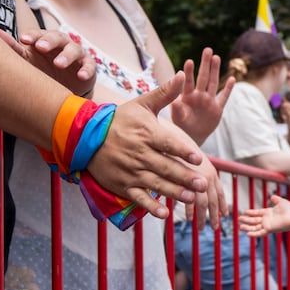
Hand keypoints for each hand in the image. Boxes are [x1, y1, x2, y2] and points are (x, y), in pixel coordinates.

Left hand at [0, 28, 94, 97]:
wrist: (63, 86)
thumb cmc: (42, 68)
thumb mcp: (27, 58)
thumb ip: (12, 47)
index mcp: (46, 40)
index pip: (39, 34)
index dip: (33, 36)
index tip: (24, 40)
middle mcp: (62, 44)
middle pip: (57, 37)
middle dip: (50, 41)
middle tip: (41, 47)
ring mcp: (76, 54)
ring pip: (74, 50)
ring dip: (67, 56)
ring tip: (59, 64)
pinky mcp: (88, 67)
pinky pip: (90, 66)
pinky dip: (87, 70)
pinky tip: (81, 76)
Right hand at [86, 72, 207, 218]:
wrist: (86, 136)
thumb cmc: (119, 119)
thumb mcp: (141, 104)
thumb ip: (165, 93)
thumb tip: (184, 74)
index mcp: (146, 134)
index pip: (167, 143)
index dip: (182, 151)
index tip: (198, 158)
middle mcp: (139, 154)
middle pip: (165, 167)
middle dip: (184, 176)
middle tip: (202, 184)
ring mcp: (131, 171)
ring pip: (155, 183)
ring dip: (173, 192)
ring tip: (191, 199)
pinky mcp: (123, 185)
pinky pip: (138, 198)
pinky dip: (150, 207)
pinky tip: (164, 214)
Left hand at [170, 48, 234, 144]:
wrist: (192, 136)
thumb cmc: (181, 126)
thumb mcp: (178, 118)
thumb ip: (177, 109)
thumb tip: (175, 100)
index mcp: (187, 96)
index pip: (188, 82)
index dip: (189, 72)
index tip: (190, 61)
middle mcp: (199, 95)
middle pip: (203, 77)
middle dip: (205, 64)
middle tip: (207, 50)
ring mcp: (209, 101)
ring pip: (214, 83)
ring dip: (215, 71)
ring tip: (216, 57)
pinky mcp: (217, 108)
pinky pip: (224, 97)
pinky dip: (229, 89)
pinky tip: (233, 79)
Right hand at [185, 152, 227, 229]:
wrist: (171, 137)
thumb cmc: (180, 147)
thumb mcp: (193, 159)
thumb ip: (197, 172)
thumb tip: (200, 183)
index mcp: (211, 171)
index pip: (220, 192)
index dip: (222, 204)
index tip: (225, 214)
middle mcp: (208, 176)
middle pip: (213, 201)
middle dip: (215, 216)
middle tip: (215, 227)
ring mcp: (197, 180)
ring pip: (203, 204)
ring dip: (203, 217)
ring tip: (201, 228)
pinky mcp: (187, 183)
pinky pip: (189, 201)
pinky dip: (190, 211)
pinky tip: (188, 218)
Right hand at [239, 194, 289, 236]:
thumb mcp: (281, 202)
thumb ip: (276, 199)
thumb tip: (272, 196)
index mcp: (269, 213)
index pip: (258, 213)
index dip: (251, 213)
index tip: (244, 211)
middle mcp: (267, 220)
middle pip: (254, 220)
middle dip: (246, 220)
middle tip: (238, 219)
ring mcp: (268, 225)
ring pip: (255, 227)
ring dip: (248, 227)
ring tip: (240, 226)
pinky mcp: (269, 229)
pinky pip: (260, 233)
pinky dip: (254, 234)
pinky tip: (247, 234)